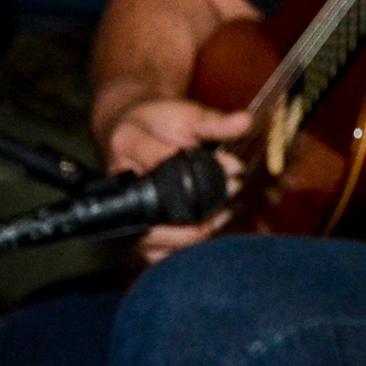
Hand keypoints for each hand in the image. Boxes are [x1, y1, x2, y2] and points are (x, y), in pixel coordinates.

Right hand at [99, 96, 247, 265]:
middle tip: (231, 192)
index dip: (205, 169)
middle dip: (200, 209)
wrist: (130, 131)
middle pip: (156, 208)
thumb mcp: (185, 113)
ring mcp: (122, 205)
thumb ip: (214, 121)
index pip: (165, 163)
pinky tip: (205, 232)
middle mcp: (119, 179)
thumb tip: (246, 123)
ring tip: (220, 215)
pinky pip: (153, 253)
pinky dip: (181, 249)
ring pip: (152, 238)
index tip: (235, 168)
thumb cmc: (159, 123)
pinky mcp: (131, 228)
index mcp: (128, 143)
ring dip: (193, 233)